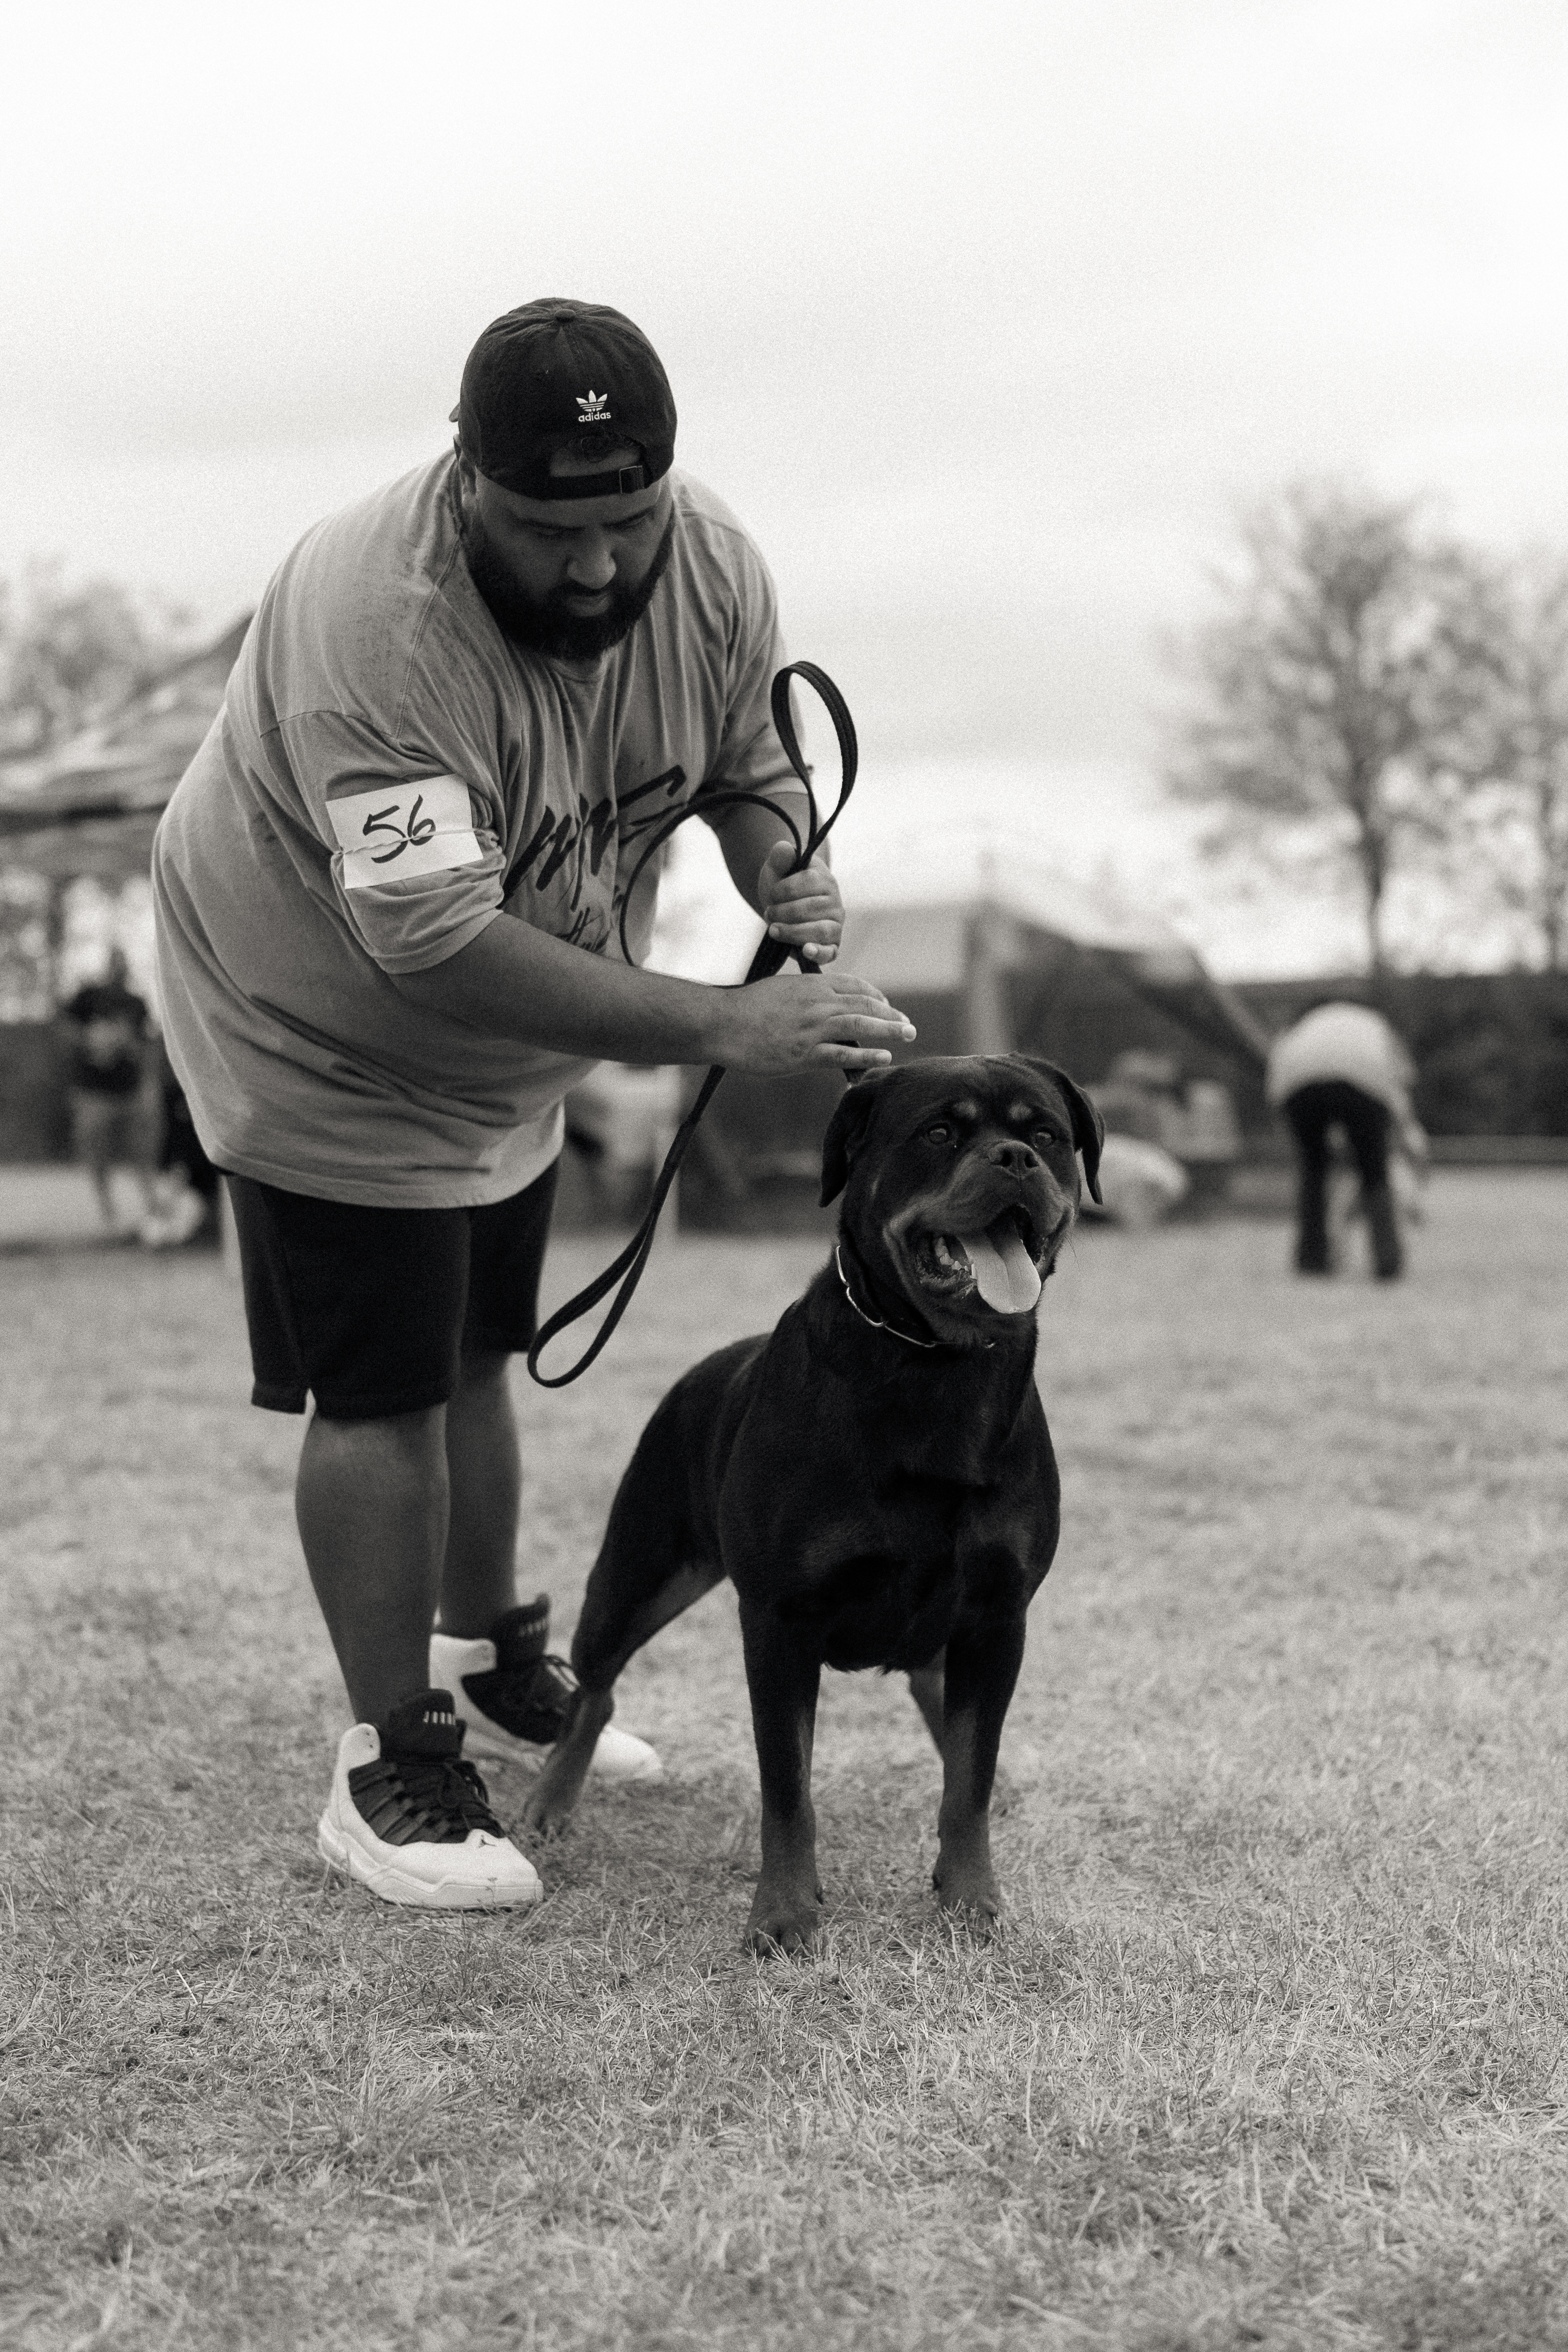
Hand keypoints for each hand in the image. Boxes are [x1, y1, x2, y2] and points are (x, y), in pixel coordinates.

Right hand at [717, 969, 914, 1074]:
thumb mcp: (780, 990)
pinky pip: (843, 1053)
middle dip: (890, 1015)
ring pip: (860, 1025)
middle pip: (865, 1005)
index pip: (854, 986)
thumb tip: (818, 1006)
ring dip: (889, 1030)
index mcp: (810, 985)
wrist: (721, 1023)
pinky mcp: (804, 1053)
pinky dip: (866, 1056)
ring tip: (908, 1035)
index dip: (876, 996)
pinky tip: (884, 1057)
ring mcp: (812, 1028)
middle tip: (908, 1025)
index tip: (887, 1006)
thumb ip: (803, 996)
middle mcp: (816, 1003)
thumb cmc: (745, 1009)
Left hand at [757, 842, 842, 965]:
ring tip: (773, 930)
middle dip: (784, 912)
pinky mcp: (831, 946)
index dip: (785, 889)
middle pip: (813, 908)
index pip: (810, 881)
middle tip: (769, 913)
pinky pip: (830, 952)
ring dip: (793, 931)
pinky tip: (806, 951)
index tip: (772, 893)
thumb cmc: (781, 887)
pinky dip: (819, 952)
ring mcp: (835, 925)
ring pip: (821, 930)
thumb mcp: (776, 869)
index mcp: (825, 880)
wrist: (781, 910)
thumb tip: (785, 849)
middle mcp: (835, 903)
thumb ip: (779, 857)